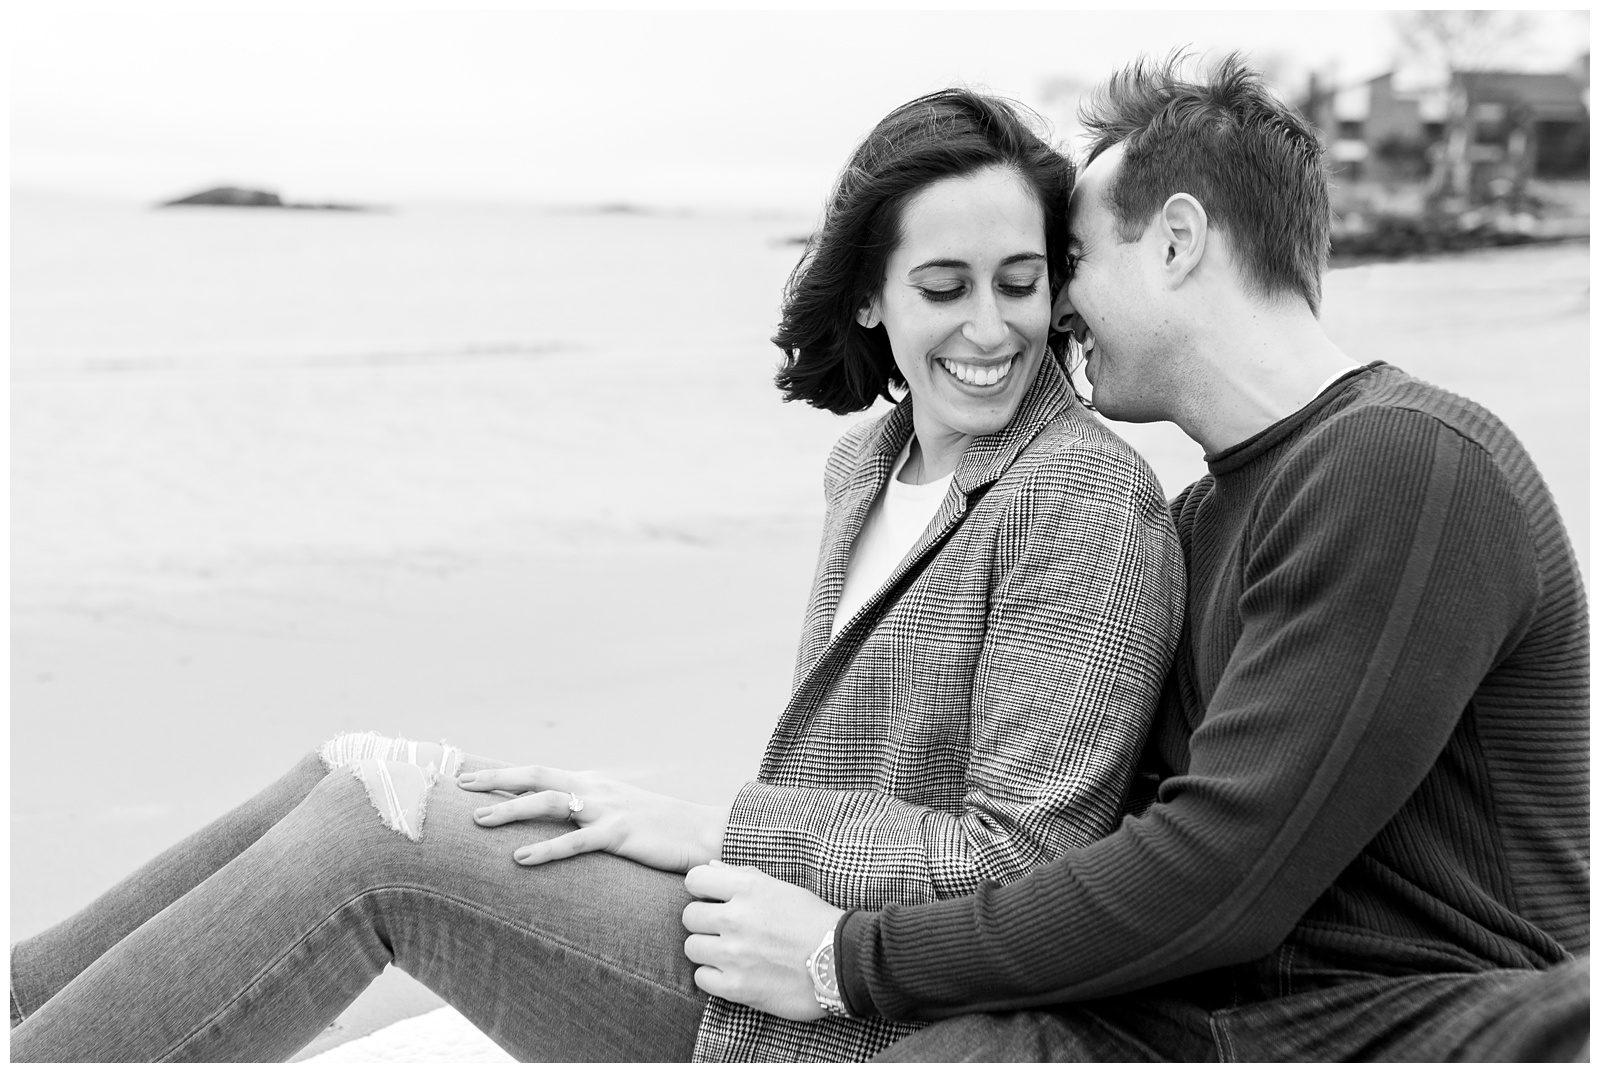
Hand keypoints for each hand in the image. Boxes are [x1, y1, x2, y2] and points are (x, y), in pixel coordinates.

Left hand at [457, 765, 727, 873]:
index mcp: (592, 784)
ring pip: (550, 802)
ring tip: (478, 820)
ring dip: (511, 809)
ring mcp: (607, 809)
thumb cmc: (659, 829)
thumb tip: (560, 820)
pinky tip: (520, 859)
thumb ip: (589, 812)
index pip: (539, 773)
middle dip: (496, 780)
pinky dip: (546, 849)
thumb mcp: (619, 812)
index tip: (468, 778)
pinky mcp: (620, 833)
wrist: (703, 832)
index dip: (503, 774)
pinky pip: (576, 841)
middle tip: (459, 787)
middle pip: (537, 776)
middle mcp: (595, 789)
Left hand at [681, 862, 845, 1020]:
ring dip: (707, 949)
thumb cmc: (815, 921)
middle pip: (689, 917)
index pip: (695, 879)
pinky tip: (732, 972)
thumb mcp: (781, 889)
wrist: (842, 961)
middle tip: (723, 929)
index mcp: (748, 889)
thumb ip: (743, 877)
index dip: (700, 888)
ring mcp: (734, 955)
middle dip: (704, 922)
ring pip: (692, 948)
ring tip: (728, 952)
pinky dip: (713, 976)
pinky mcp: (737, 987)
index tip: (711, 898)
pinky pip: (701, 978)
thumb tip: (711, 867)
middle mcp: (736, 919)